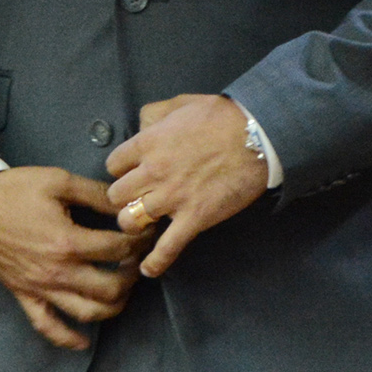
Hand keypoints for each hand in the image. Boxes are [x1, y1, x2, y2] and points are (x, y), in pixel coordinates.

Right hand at [0, 166, 143, 350]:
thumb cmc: (12, 192)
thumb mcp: (58, 181)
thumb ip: (96, 193)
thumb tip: (125, 203)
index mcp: (68, 241)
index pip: (119, 249)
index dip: (139, 240)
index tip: (144, 232)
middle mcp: (58, 271)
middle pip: (111, 287)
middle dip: (133, 275)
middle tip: (137, 260)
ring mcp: (41, 288)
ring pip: (87, 313)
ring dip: (113, 305)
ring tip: (122, 289)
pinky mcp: (25, 296)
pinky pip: (47, 326)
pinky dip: (68, 338)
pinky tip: (84, 342)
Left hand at [105, 96, 270, 278]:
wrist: (257, 137)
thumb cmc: (222, 116)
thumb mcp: (181, 102)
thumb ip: (155, 113)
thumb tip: (141, 125)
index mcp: (148, 143)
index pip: (113, 164)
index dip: (121, 170)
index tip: (131, 173)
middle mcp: (153, 172)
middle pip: (116, 195)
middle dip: (123, 198)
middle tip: (137, 198)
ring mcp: (172, 198)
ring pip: (130, 220)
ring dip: (134, 223)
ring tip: (143, 223)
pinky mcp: (194, 218)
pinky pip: (167, 247)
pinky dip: (155, 262)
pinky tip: (148, 269)